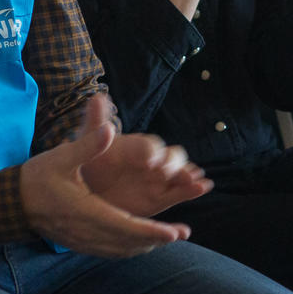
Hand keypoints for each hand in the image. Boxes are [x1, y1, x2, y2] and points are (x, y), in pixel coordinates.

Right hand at [18, 95, 205, 257]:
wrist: (11, 202)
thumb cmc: (37, 177)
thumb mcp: (60, 156)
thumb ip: (87, 145)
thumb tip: (110, 128)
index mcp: (84, 211)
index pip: (123, 225)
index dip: (150, 231)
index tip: (173, 232)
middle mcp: (85, 231)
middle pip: (126, 242)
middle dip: (155, 239)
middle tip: (181, 233)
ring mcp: (81, 241)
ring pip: (119, 250)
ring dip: (144, 245)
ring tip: (168, 237)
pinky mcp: (78, 243)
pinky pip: (109, 251)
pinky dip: (128, 248)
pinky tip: (141, 242)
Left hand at [80, 94, 211, 217]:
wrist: (90, 187)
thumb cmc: (90, 160)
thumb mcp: (89, 141)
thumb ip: (96, 121)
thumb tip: (98, 95)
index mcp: (137, 147)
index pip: (150, 146)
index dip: (151, 151)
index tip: (149, 159)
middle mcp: (153, 160)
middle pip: (172, 156)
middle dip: (173, 163)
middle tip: (166, 171)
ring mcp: (159, 179)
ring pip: (180, 173)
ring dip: (189, 174)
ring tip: (196, 178)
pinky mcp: (160, 198)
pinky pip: (179, 193)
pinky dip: (193, 190)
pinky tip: (204, 187)